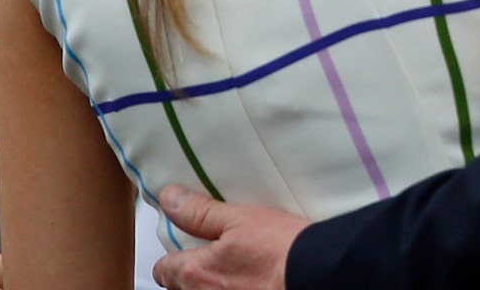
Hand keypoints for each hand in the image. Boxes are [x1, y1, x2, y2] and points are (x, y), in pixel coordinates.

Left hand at [151, 186, 307, 289]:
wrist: (316, 273)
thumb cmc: (282, 247)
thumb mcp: (241, 218)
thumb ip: (200, 212)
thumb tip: (170, 199)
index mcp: (195, 272)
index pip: (163, 269)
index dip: (173, 256)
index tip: (188, 246)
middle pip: (180, 288)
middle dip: (190, 275)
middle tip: (215, 258)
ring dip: (211, 285)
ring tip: (236, 271)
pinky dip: (232, 289)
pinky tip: (250, 282)